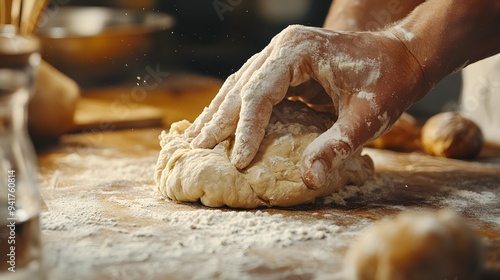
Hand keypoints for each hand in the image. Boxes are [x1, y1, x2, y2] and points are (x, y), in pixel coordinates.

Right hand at [185, 25, 425, 187]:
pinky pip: (252, 87)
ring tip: (196, 136)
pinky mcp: (285, 65)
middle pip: (241, 86)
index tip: (239, 162)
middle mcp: (283, 47)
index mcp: (298, 51)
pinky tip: (221, 123)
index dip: (246, 129)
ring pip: (240, 84)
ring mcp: (281, 53)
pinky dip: (235, 107)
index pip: (259, 93)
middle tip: (196, 148)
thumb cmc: (388, 80)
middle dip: (219, 120)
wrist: (402, 55)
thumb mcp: (367, 117)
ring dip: (220, 112)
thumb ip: (337, 146)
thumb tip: (308, 179)